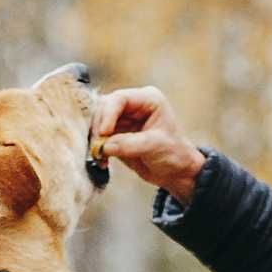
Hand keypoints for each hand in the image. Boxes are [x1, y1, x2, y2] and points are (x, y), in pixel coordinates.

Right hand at [93, 86, 204, 204]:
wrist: (175, 172)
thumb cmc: (174, 154)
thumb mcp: (155, 147)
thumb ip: (129, 144)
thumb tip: (104, 146)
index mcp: (148, 99)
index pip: (120, 99)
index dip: (108, 114)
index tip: (104, 133)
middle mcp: (133, 106)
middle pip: (104, 108)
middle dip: (98, 128)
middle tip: (98, 148)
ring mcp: (123, 120)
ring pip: (98, 122)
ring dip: (95, 139)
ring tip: (100, 157)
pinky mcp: (116, 135)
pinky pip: (99, 138)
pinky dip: (97, 148)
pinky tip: (102, 161)